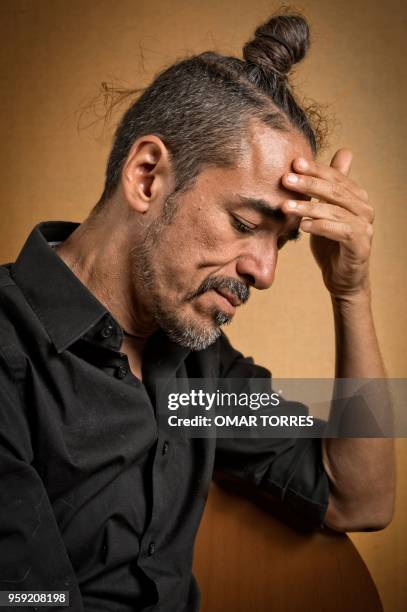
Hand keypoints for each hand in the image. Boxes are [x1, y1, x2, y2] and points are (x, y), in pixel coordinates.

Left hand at [281, 149, 373, 299]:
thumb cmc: (332, 243)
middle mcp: (364, 208)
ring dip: (308, 207)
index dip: (316, 169)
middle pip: (335, 191)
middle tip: (287, 179)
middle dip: (309, 184)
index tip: (294, 163)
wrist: (342, 278)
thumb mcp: (326, 212)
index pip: (335, 177)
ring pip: (334, 211)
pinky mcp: (360, 244)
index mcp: (357, 197)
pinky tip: (302, 226)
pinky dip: (320, 226)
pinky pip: (339, 231)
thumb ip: (328, 187)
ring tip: (286, 206)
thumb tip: (341, 152)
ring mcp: (364, 226)